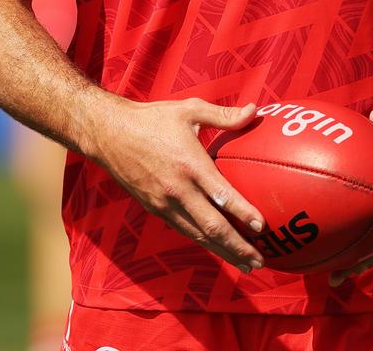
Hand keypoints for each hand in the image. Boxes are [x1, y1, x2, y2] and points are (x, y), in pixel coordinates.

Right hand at [89, 96, 266, 273]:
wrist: (110, 134)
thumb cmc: (152, 118)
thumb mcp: (190, 110)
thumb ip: (224, 115)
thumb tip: (255, 110)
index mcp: (190, 165)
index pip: (222, 195)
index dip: (243, 213)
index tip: (262, 226)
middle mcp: (178, 190)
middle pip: (212, 227)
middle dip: (238, 246)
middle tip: (260, 259)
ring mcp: (165, 203)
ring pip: (198, 235)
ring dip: (223, 251)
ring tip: (244, 262)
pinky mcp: (154, 209)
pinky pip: (183, 229)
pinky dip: (202, 241)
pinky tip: (216, 246)